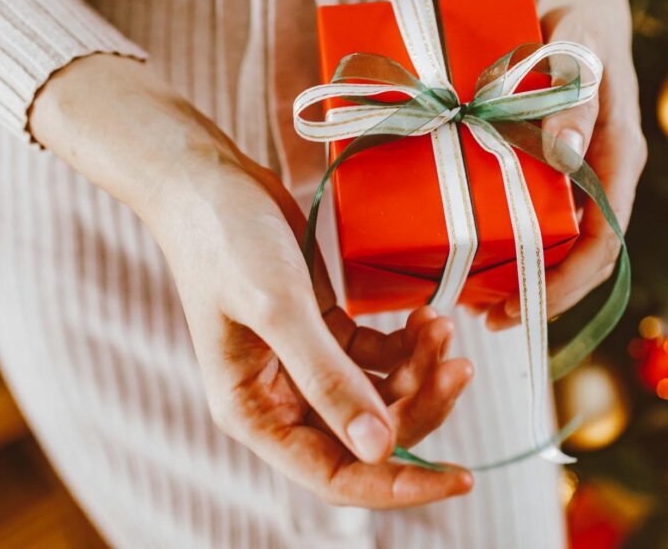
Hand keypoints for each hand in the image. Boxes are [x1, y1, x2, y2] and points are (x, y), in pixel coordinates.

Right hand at [155, 157, 474, 507]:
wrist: (207, 181)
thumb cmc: (225, 241)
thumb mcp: (279, 308)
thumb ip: (328, 378)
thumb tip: (378, 449)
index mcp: (256, 414)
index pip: (337, 476)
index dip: (399, 486)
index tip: (458, 479)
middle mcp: (280, 400)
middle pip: (369, 436)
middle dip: (421, 405)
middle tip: (460, 365)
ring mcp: (302, 366)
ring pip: (380, 396)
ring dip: (419, 370)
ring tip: (441, 327)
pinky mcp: (321, 332)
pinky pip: (377, 358)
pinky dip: (406, 345)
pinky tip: (424, 317)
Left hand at [486, 0, 646, 329]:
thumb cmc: (582, 18)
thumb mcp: (581, 51)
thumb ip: (578, 97)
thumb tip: (568, 153)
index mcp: (618, 162)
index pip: (602, 247)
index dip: (565, 288)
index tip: (519, 310)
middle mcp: (597, 176)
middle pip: (574, 257)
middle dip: (532, 293)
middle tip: (481, 314)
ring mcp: (571, 170)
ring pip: (549, 239)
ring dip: (513, 272)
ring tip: (468, 292)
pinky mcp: (542, 158)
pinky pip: (526, 209)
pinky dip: (500, 234)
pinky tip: (464, 241)